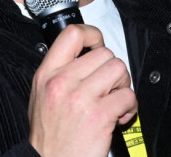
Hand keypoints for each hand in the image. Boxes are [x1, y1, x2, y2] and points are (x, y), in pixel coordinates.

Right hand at [28, 24, 136, 156]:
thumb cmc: (47, 135)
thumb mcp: (40, 95)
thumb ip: (57, 71)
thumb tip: (83, 56)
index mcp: (47, 73)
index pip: (72, 34)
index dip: (91, 34)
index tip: (97, 45)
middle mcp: (63, 81)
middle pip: (104, 53)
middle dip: (112, 69)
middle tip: (109, 85)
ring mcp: (81, 97)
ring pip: (118, 69)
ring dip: (122, 85)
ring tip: (114, 99)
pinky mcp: (100, 116)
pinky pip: (128, 96)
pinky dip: (130, 106)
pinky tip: (119, 115)